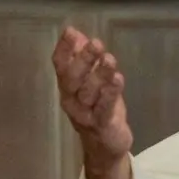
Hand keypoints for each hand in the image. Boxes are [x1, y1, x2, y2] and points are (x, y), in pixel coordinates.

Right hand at [51, 27, 132, 167]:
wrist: (106, 146)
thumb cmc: (98, 108)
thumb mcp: (91, 81)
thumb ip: (83, 58)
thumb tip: (76, 33)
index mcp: (68, 87)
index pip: (60, 66)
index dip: (64, 49)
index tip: (69, 32)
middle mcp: (71, 100)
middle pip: (73, 78)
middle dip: (84, 59)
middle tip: (96, 43)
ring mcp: (85, 113)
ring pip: (89, 92)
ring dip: (100, 74)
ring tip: (110, 59)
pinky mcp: (101, 124)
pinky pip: (104, 108)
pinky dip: (110, 94)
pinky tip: (118, 80)